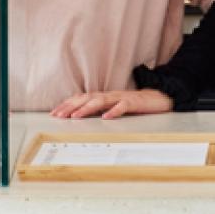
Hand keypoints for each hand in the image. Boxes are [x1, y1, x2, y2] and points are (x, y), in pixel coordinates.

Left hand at [50, 85, 175, 119]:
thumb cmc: (135, 105)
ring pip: (101, 101)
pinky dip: (114, 111)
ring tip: (76, 116)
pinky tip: (106, 118)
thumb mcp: (114, 107)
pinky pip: (123, 106)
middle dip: (71, 106)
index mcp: (104, 97)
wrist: (159, 97)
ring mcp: (122, 97)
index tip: (55, 113)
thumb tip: (83, 117)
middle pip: (87, 98)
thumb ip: (101, 110)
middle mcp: (110, 95)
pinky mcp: (134, 102)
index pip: (82, 98)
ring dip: (87, 108)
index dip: (68, 104)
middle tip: (59, 115)